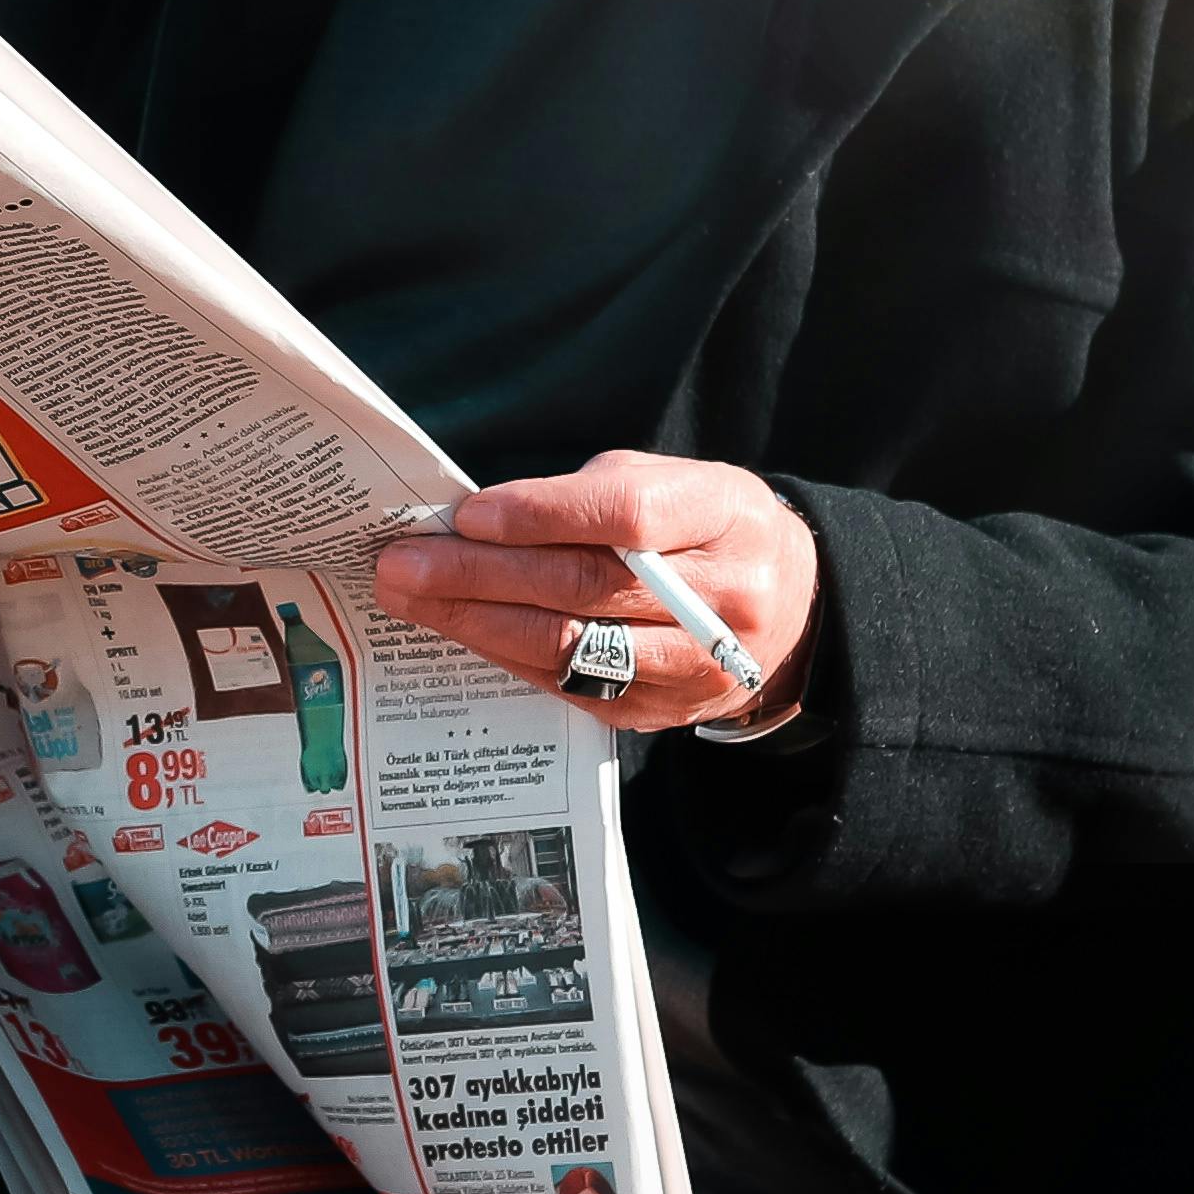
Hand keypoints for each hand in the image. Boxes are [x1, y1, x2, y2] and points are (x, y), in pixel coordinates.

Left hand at [369, 450, 818, 733]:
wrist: (791, 606)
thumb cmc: (706, 527)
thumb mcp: (670, 481)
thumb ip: (587, 495)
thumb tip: (480, 520)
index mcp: (726, 519)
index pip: (627, 517)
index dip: (541, 516)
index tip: (467, 514)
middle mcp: (722, 602)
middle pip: (587, 588)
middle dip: (481, 576)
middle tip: (402, 564)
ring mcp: (698, 667)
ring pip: (574, 648)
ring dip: (479, 623)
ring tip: (411, 598)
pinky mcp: (667, 712)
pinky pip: (574, 687)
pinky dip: (509, 656)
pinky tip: (462, 630)